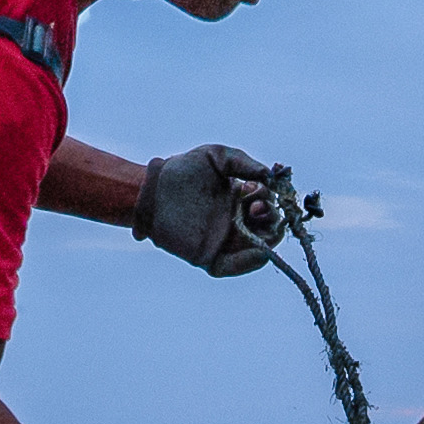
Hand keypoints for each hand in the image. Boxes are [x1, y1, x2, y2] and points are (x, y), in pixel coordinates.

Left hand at [133, 144, 279, 276]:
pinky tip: (257, 251)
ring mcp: (222, 241)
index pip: (268, 207)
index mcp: (240, 201)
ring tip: (253, 221)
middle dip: (271, 219)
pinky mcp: (208, 256)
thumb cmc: (182, 169)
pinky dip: (247, 263)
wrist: (152, 188)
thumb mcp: (216, 156)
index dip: (268, 200)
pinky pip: (232, 266)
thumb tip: (270, 176)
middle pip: (268, 230)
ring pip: (257, 250)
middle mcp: (235, 222)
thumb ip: (244, 162)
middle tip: (254, 207)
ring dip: (265, 240)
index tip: (253, 188)